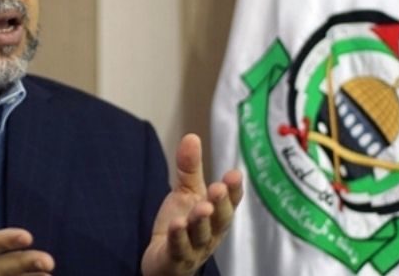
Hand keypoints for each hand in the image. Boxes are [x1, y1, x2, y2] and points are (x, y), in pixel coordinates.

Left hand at [141, 134, 242, 275]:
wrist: (164, 261)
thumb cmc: (183, 225)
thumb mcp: (186, 193)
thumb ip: (190, 168)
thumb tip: (191, 135)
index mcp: (217, 214)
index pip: (231, 202)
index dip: (234, 190)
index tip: (234, 174)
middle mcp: (211, 232)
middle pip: (220, 219)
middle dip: (220, 204)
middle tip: (218, 189)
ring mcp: (195, 248)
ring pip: (200, 235)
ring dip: (201, 221)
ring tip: (201, 208)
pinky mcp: (175, 259)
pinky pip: (178, 248)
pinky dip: (179, 237)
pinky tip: (177, 224)